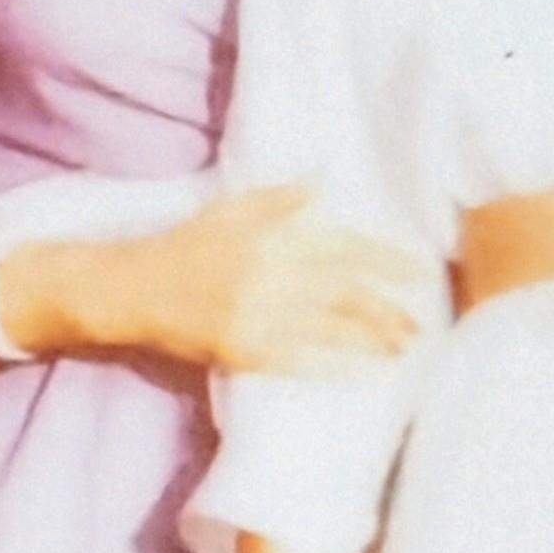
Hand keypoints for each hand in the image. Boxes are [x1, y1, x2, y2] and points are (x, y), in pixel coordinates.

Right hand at [111, 186, 425, 374]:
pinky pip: (298, 360)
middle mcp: (270, 273)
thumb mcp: (231, 209)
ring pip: (329, 329)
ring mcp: (257, 314)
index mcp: (273, 236)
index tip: (419, 274)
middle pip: (346, 293)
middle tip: (420, 324)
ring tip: (402, 349)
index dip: (386, 262)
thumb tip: (324, 180)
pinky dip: (331, 366)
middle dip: (388, 310)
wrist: (133, 288)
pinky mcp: (242, 348)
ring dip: (371, 340)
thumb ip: (279, 198)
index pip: (344, 248)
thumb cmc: (185, 246)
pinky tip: (359, 372)